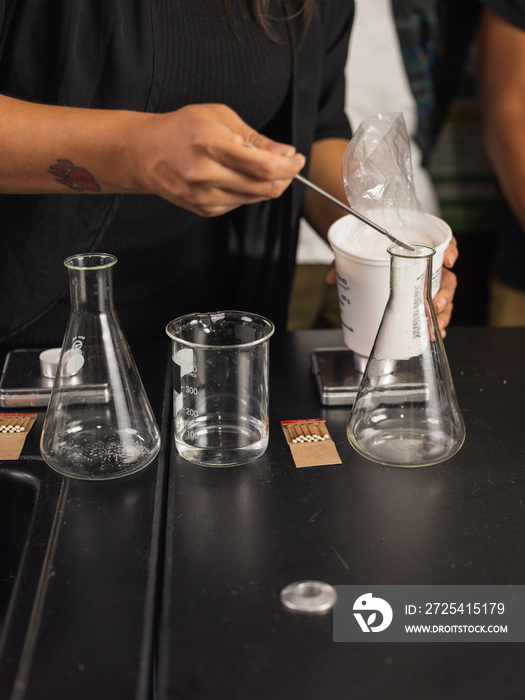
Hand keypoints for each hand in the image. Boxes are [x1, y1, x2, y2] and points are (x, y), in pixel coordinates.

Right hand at [130, 103, 305, 215]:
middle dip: (284, 176)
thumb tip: (285, 154)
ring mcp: (203, 196)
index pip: (263, 167)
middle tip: (289, 163)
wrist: (145, 153)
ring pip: (254, 198)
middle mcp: (204, 174)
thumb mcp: (219, 117)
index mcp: (209, 144)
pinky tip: (237, 176)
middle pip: (263, 188)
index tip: (296, 158)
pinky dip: (248, 192)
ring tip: (261, 166)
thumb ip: (255, 138)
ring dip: (267, 185)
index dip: (289, 166)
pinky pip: (239, 203)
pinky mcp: (203, 210)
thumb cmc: (181, 129)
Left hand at [325, 235, 458, 336]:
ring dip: (443, 314)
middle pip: (447, 278)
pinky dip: (437, 324)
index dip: (451, 250)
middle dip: (444, 294)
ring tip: (434, 327)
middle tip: (434, 305)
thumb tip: (329, 278)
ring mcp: (426, 284)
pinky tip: (434, 334)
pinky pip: (435, 311)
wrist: (365, 250)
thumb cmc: (368, 247)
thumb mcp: (355, 251)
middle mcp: (427, 266)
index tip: (450, 259)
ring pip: (444, 298)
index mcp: (418, 248)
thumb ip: (343, 262)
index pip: (444, 243)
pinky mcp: (420, 299)